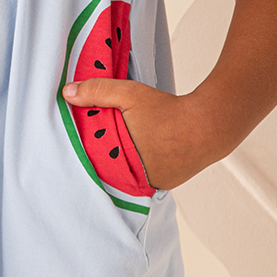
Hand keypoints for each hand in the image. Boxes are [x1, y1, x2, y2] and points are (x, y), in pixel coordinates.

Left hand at [60, 78, 215, 191]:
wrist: (209, 125)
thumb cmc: (167, 110)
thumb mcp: (129, 94)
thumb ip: (97, 91)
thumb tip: (66, 92)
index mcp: (122, 167)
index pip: (93, 165)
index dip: (85, 154)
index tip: (77, 144)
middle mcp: (137, 183)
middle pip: (109, 172)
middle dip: (101, 158)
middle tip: (93, 144)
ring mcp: (153, 185)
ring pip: (126, 175)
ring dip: (119, 163)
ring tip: (112, 146)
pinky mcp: (165, 183)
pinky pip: (143, 175)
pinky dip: (137, 164)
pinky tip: (134, 150)